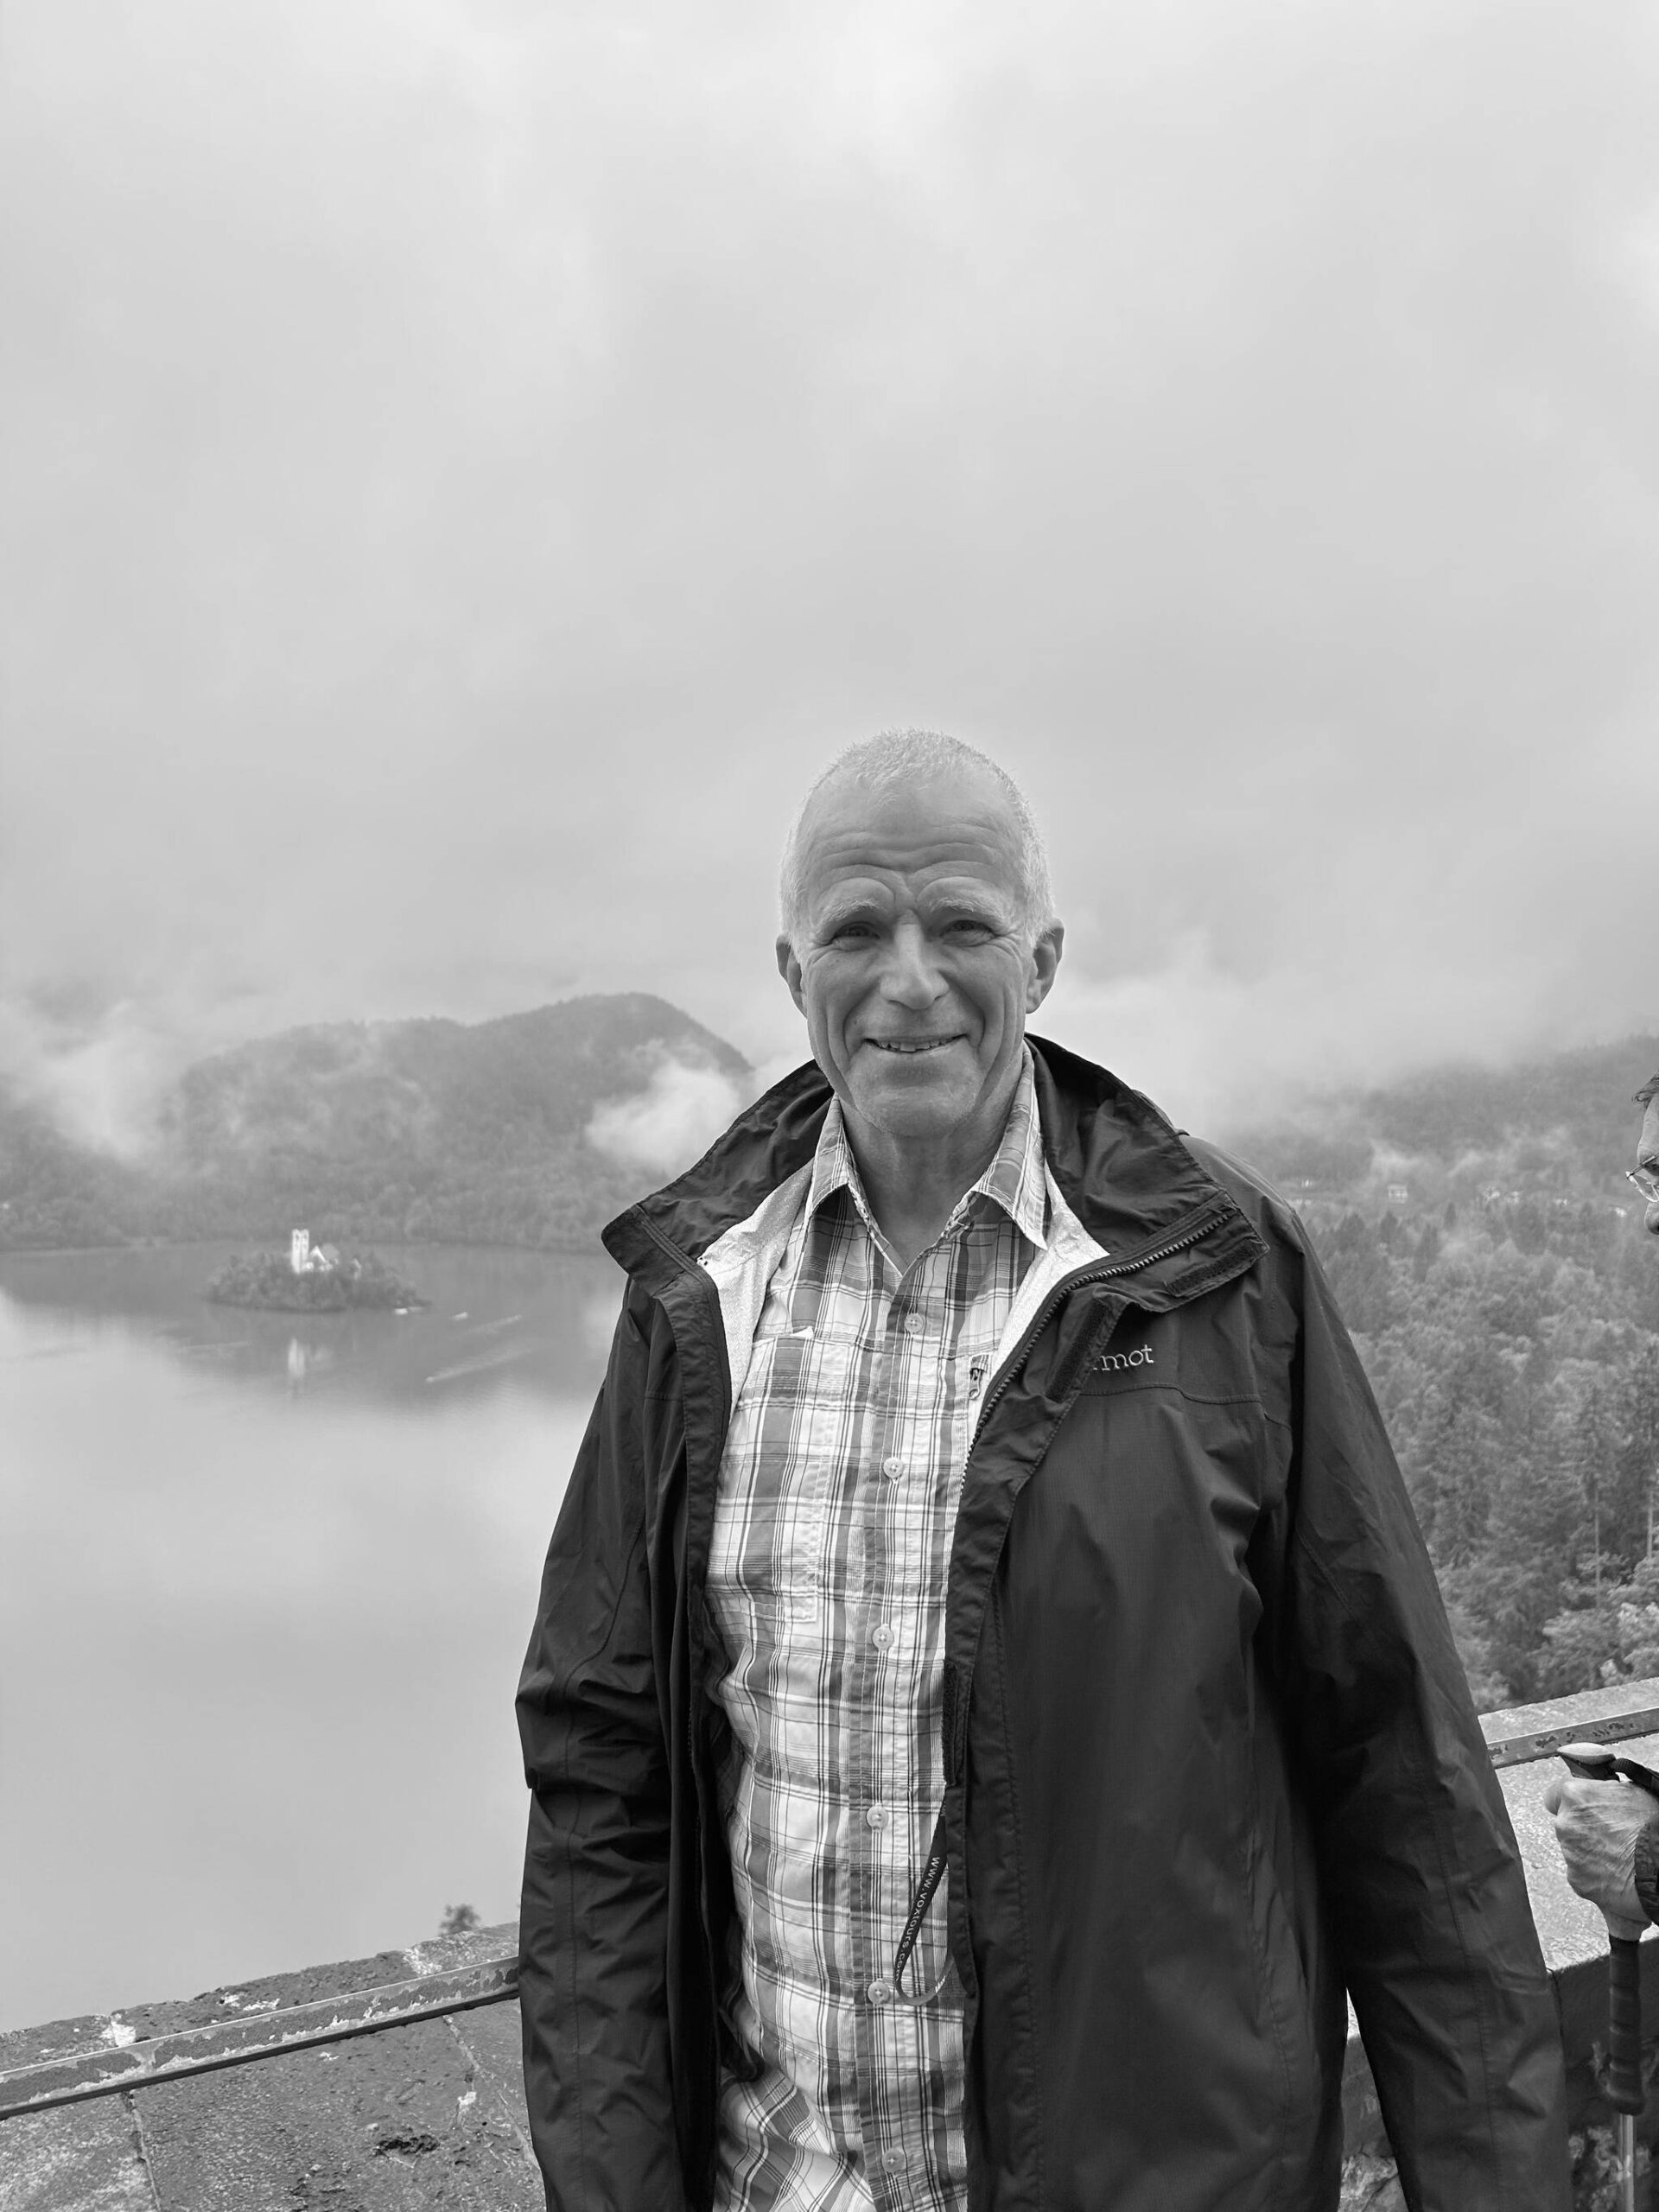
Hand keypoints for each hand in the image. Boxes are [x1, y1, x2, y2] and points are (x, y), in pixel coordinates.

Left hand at [1542, 1774, 1651, 1938]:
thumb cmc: (1653, 1829)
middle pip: (1566, 1825)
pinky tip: (1617, 1874)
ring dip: (1590, 1853)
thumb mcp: (1632, 1792)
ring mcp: (1570, 1854)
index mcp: (1575, 1796)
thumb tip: (1606, 1789)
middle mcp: (1565, 1824)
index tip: (1581, 1809)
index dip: (1571, 1803)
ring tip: (1618, 1856)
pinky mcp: (1577, 1881)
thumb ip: (1606, 1790)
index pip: (1554, 1795)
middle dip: (1583, 1829)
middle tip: (1610, 1835)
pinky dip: (1596, 1877)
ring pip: (1574, 1851)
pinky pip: (1582, 1876)